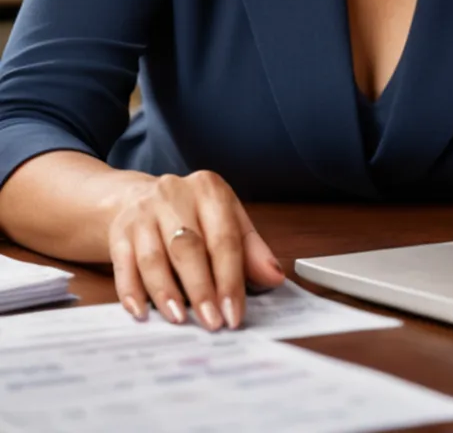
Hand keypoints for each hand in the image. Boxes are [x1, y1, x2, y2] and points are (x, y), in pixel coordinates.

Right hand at [107, 170, 285, 330]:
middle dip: (201, 290)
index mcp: (209, 189)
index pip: (224, 238)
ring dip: (166, 293)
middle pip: (188, 248)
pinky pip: (123, 265)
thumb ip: (251, 250)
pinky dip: (132, 291)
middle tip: (212, 323)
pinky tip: (141, 312)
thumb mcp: (227, 220)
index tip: (234, 313)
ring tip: (179, 319)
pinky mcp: (118, 231)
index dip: (230, 279)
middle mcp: (174, 195)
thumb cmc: (193, 215)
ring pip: (154, 258)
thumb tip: (274, 277)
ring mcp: (143, 212)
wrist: (141, 198)